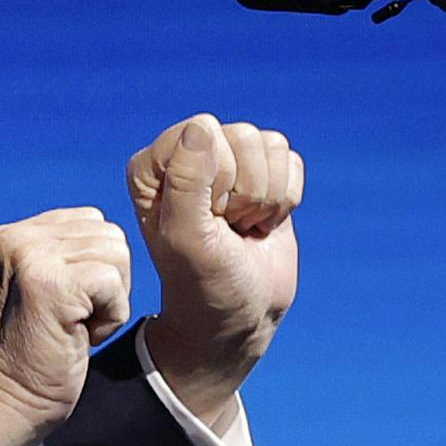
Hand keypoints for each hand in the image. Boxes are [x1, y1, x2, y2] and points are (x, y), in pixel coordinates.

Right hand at [0, 207, 131, 445]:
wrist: (6, 400)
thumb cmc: (32, 354)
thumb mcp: (40, 288)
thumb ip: (64, 255)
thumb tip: (112, 241)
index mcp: (10, 235)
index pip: (89, 221)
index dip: (95, 267)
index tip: (65, 304)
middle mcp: (16, 238)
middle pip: (108, 233)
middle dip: (106, 281)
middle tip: (71, 319)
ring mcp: (31, 257)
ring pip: (116, 252)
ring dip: (109, 299)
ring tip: (73, 325)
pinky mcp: (51, 282)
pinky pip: (113, 281)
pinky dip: (110, 316)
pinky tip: (78, 334)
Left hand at [126, 114, 302, 424]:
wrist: (239, 318)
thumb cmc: (203, 284)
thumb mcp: (186, 239)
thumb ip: (186, 182)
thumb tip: (203, 127)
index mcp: (154, 166)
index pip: (201, 133)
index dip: (215, 179)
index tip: (206, 220)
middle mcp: (188, 156)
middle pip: (242, 136)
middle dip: (245, 191)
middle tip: (226, 228)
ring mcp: (228, 162)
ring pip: (270, 145)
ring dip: (266, 197)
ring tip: (242, 227)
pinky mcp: (264, 174)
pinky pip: (291, 162)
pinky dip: (285, 200)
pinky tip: (262, 224)